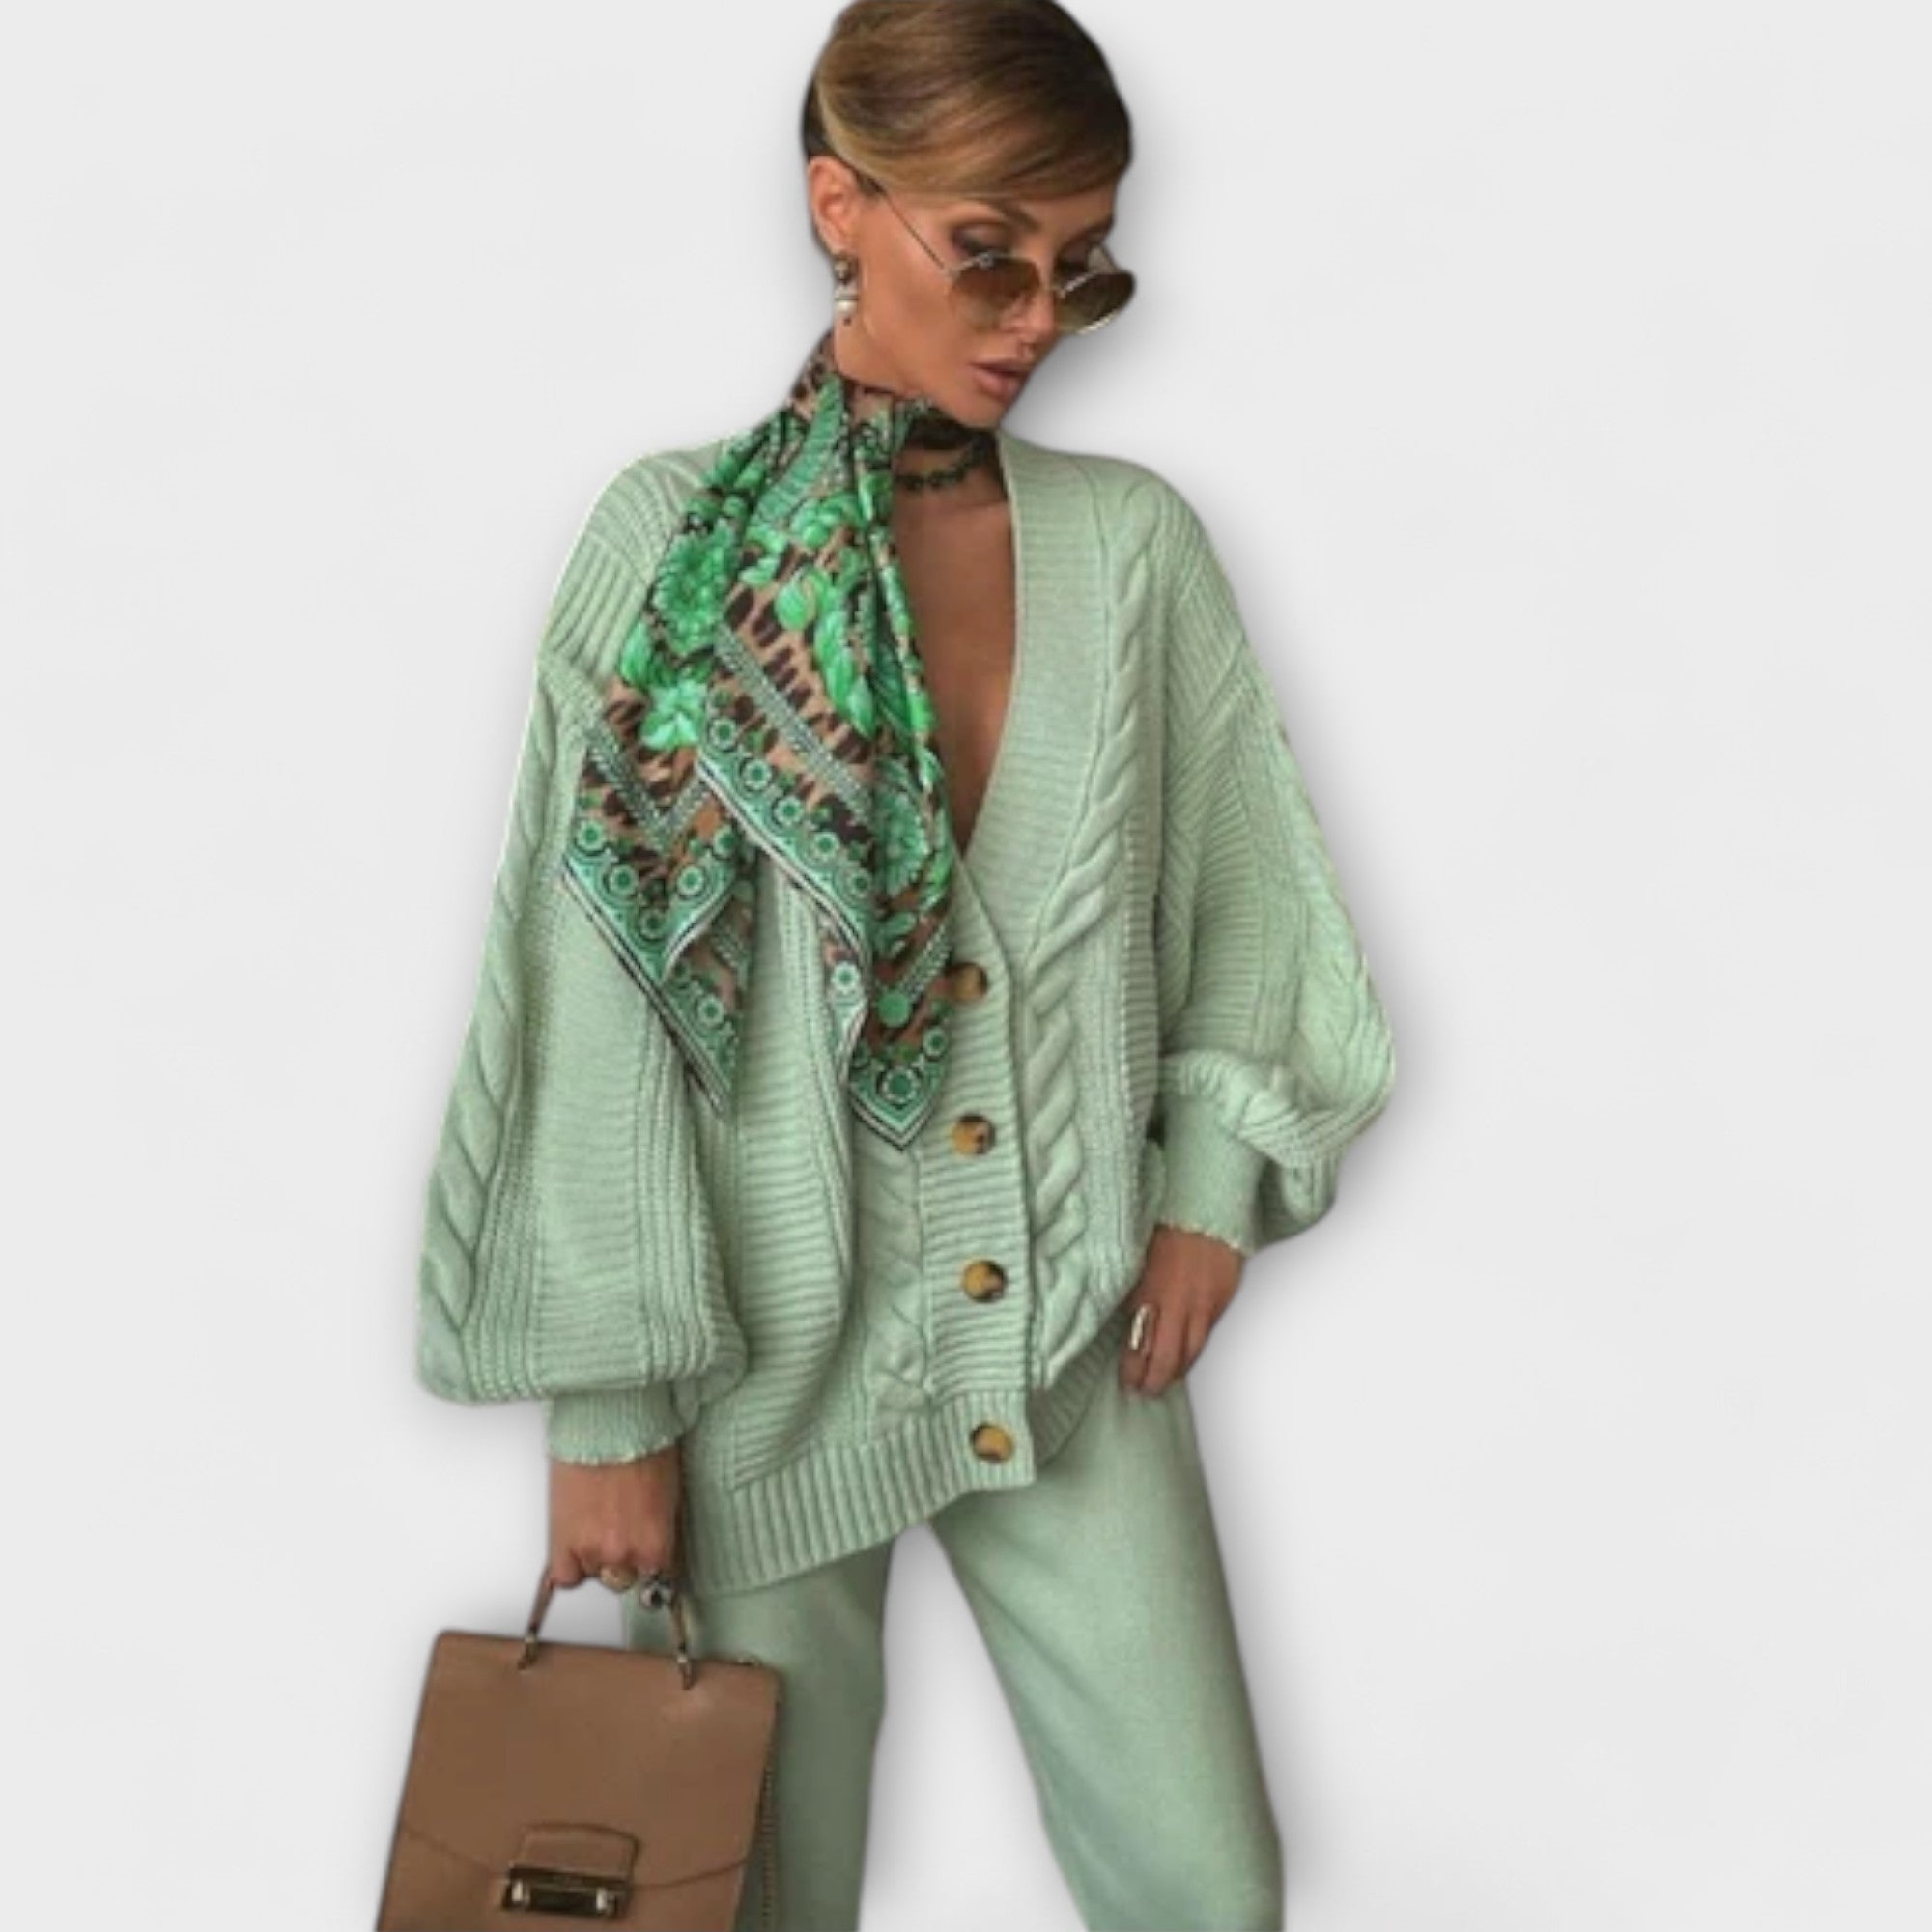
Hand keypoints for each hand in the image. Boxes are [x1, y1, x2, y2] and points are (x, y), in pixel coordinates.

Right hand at [546, 1441, 683, 1588]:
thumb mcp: (669, 1493)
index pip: (658, 1579)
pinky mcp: (560, 1542)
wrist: (609, 1420)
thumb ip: (660, 1530)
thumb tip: (655, 1546)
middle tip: (617, 1526)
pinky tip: (573, 1539)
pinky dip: (567, 1562)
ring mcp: (590, 1551)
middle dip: (621, 1556)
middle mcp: (625, 1554)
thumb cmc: (643, 1443)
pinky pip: (564, 1576)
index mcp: (657, 1544)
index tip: (642, 1552)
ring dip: (593, 1553)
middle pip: (623, 1577)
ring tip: (594, 1517)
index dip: (648, 1560)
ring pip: (592, 1572)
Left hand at [1119, 1224, 1245, 1397]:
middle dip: (1154, 1379)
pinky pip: (1205, 1334)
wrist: (1206, 1207)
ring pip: (1189, 1351)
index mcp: (1149, 1290)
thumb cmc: (1167, 1223)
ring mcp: (1201, 1304)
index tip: (1125, 1379)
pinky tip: (1186, 1357)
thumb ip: (1131, 1289)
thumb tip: (1123, 1315)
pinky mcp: (1220, 1300)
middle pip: (1165, 1356)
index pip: (1138, 1343)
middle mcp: (1175, 1302)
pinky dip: (1194, 1351)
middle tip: (1144, 1390)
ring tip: (1164, 1381)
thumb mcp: (1136, 1256)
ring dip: (1175, 1370)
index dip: (1131, 1367)